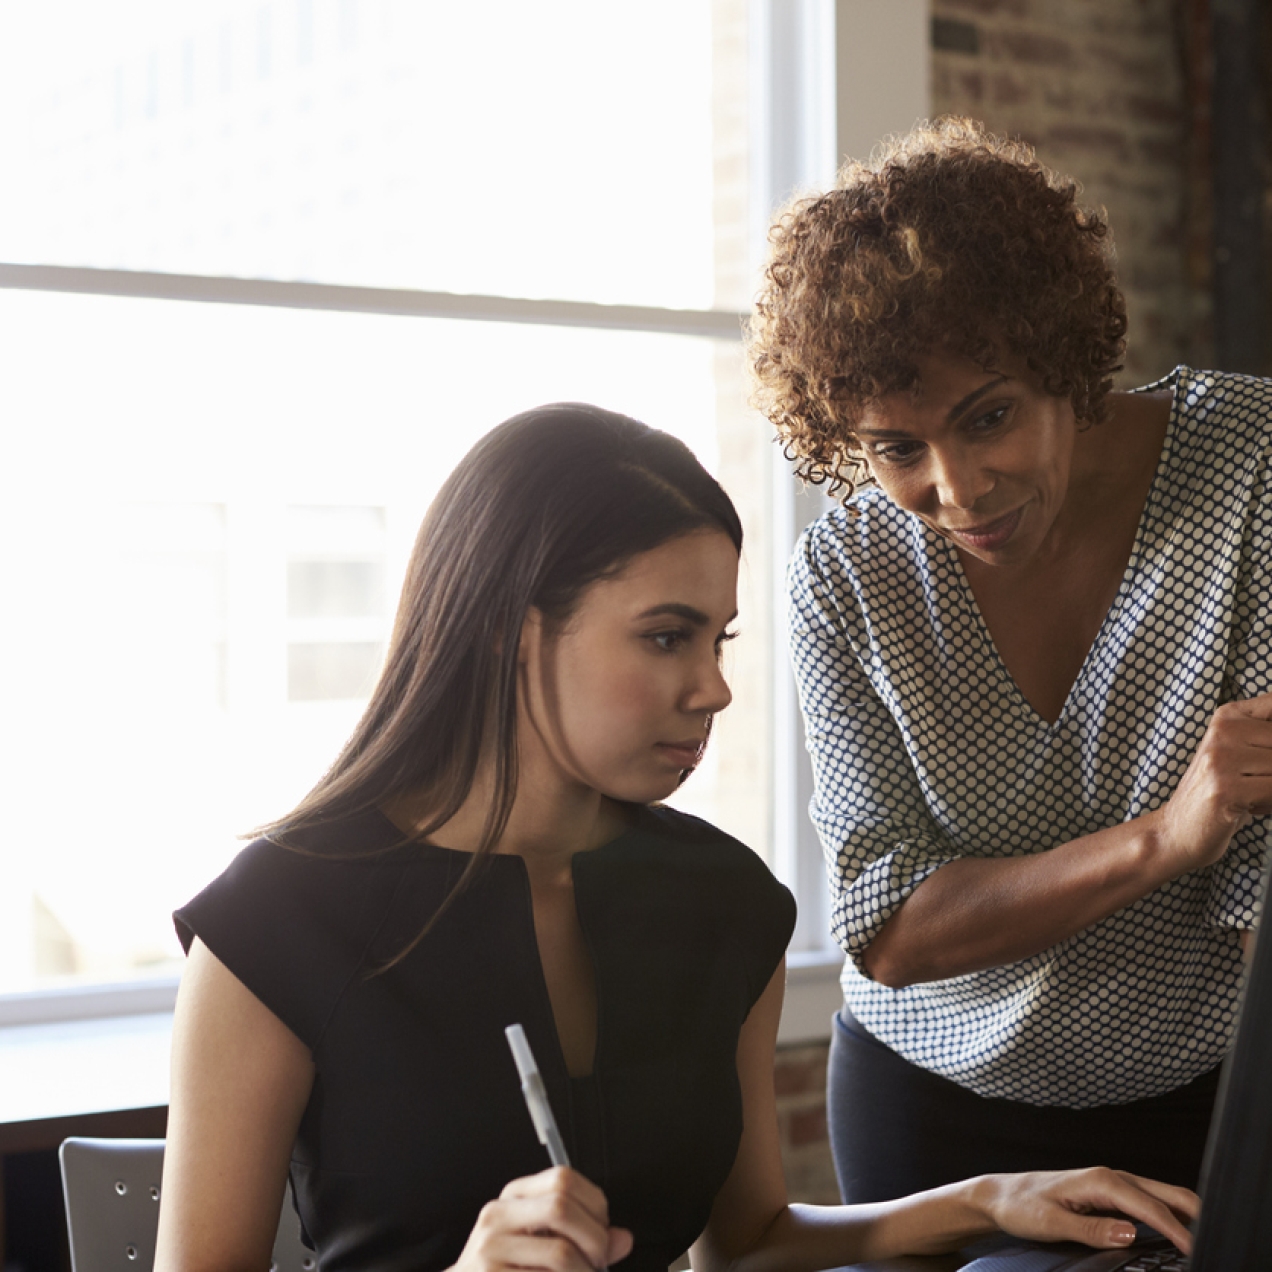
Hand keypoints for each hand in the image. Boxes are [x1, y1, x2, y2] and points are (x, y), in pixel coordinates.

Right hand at [449, 1166, 633, 1270]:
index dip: (594, 1204)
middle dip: (594, 1239)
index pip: (563, 1179)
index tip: (604, 1230)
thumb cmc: (506, 1270)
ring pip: (560, 1252)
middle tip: (598, 1262)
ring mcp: (489, 1249)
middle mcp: (497, 1216)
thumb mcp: (541, 1245)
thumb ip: (582, 1238)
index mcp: (513, 1198)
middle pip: (561, 1207)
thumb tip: (624, 1239)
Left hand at [975, 1167, 1198, 1254]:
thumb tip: (1131, 1233)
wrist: (1001, 1195)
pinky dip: (1170, 1214)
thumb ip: (1092, 1229)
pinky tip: (1179, 1231)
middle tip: (1215, 1242)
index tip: (1195, 1250)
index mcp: (1099, 1181)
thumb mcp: (1051, 1222)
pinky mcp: (1110, 1193)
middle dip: (1195, 1214)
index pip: (1150, 1206)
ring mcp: (1112, 1184)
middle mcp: (1110, 1177)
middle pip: (1166, 1192)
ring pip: (1161, 1195)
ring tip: (1205, 1239)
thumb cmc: (1022, 1206)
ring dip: (1185, 1213)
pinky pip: (1149, 1201)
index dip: (1177, 1230)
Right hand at [1152, 693, 1271, 874]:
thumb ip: (1264, 738)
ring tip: (1254, 795)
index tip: (1263, 759)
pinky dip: (1270, 803)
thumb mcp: (1238, 753)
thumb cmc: (1217, 793)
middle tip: (1259, 782)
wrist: (1177, 830)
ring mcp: (1221, 758)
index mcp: (1228, 716)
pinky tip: (1251, 806)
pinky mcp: (1225, 788)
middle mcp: (1223, 731)